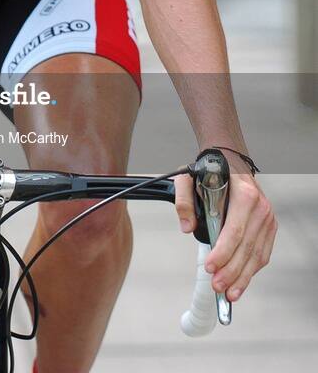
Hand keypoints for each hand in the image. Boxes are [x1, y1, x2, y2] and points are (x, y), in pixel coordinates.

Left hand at [174, 164, 276, 301]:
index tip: (211, 266)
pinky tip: (240, 282)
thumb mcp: (188, 178)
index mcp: (244, 195)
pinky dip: (251, 270)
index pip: (235, 231)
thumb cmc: (212, 171)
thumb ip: (184, 200)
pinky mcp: (268, 227)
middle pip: (246, 248)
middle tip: (217, 285)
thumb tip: (186, 225)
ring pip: (256, 255)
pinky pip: (262, 253)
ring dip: (242, 277)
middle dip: (231, 271)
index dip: (223, 252)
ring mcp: (267, 218)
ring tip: (229, 292)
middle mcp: (260, 208)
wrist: (230, 160)